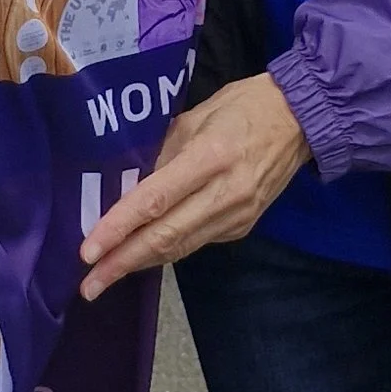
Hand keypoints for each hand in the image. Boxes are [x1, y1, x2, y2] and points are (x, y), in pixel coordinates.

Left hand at [77, 76, 307, 296]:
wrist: (301, 120)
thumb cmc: (243, 106)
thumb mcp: (195, 117)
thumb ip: (161, 154)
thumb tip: (128, 187)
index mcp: (210, 157)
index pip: (155, 201)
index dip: (119, 228)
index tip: (89, 251)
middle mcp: (225, 193)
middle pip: (165, 236)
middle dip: (122, 263)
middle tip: (89, 285)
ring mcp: (238, 215)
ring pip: (180, 247)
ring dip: (140, 263)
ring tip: (105, 278)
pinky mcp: (243, 226)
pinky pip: (196, 242)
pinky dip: (166, 250)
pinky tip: (142, 254)